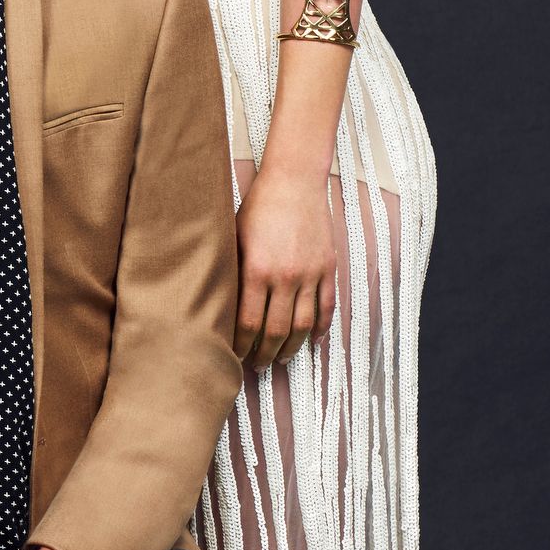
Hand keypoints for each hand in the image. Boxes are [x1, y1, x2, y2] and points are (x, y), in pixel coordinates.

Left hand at [234, 164, 334, 370]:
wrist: (294, 183)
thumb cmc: (256, 209)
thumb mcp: (234, 239)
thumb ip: (232, 273)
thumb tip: (219, 308)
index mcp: (256, 270)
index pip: (247, 322)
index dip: (240, 345)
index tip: (233, 356)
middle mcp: (286, 276)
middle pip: (277, 330)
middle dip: (264, 353)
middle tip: (256, 366)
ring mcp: (311, 274)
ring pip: (304, 325)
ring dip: (292, 348)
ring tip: (280, 359)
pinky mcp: (329, 268)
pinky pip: (327, 307)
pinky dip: (320, 328)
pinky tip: (311, 341)